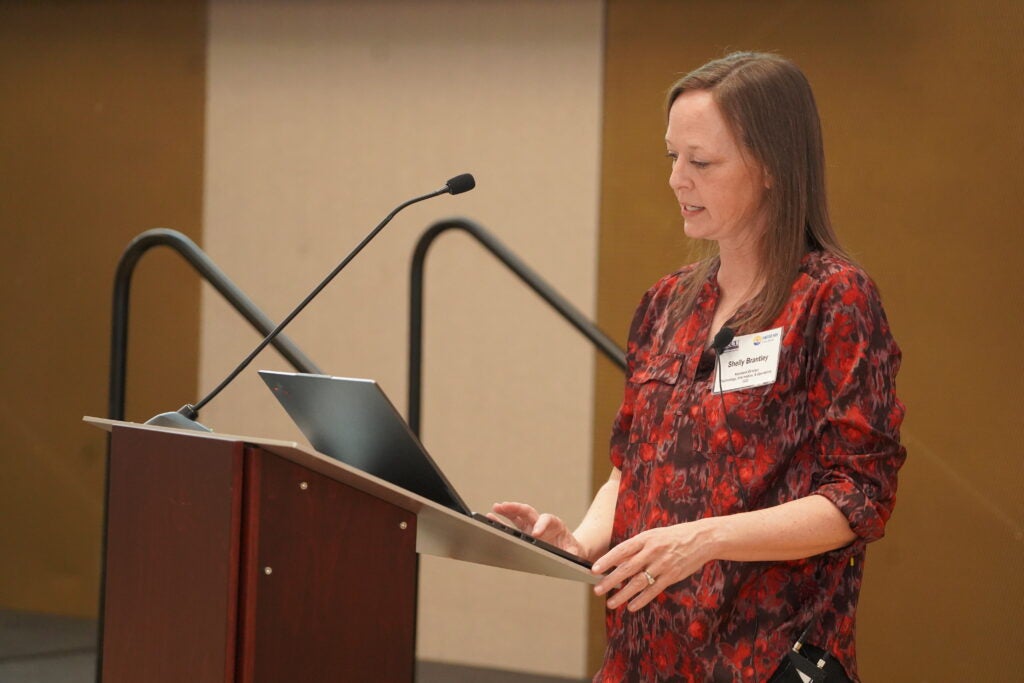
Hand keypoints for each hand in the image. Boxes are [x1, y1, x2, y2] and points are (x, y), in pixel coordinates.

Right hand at [489, 502, 584, 556]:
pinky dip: (502, 521)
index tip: (535, 533)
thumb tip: (573, 558)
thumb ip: (573, 553)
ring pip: (518, 515)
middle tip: (504, 506)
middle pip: (528, 511)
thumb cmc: (572, 550)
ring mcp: (531, 527)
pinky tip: (491, 517)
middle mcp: (541, 523)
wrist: (569, 549)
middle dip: (516, 508)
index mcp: (555, 525)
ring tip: (495, 507)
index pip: (547, 519)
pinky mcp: (524, 533)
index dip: (541, 525)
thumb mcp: (575, 553)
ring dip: (507, 510)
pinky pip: (512, 525)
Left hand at [591, 519, 716, 611]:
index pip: (622, 550)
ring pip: (639, 582)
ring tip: (611, 603)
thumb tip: (617, 561)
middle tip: (597, 590)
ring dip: (623, 594)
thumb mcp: (653, 536)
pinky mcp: (672, 576)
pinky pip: (654, 590)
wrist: (701, 539)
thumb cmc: (673, 537)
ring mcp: (662, 565)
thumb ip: (637, 548)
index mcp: (645, 539)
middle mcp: (652, 551)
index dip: (607, 560)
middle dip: (610, 580)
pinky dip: (641, 599)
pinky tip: (631, 606)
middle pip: (627, 568)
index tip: (594, 569)